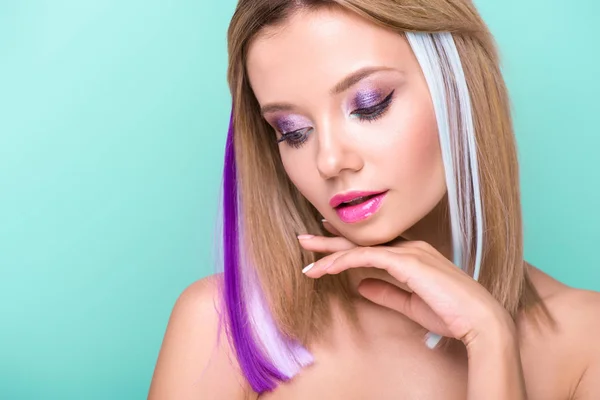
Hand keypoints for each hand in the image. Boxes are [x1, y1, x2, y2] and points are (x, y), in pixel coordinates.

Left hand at [298, 225, 513, 348]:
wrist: (480, 320)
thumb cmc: (451, 314)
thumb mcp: (410, 304)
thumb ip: (385, 293)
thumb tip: (360, 286)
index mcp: (413, 255)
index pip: (373, 245)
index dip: (348, 242)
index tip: (326, 239)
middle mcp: (410, 247)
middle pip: (362, 241)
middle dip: (331, 240)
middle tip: (305, 237)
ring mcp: (409, 252)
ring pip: (360, 247)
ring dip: (330, 252)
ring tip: (307, 257)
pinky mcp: (407, 262)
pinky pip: (366, 258)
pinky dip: (343, 262)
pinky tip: (325, 267)